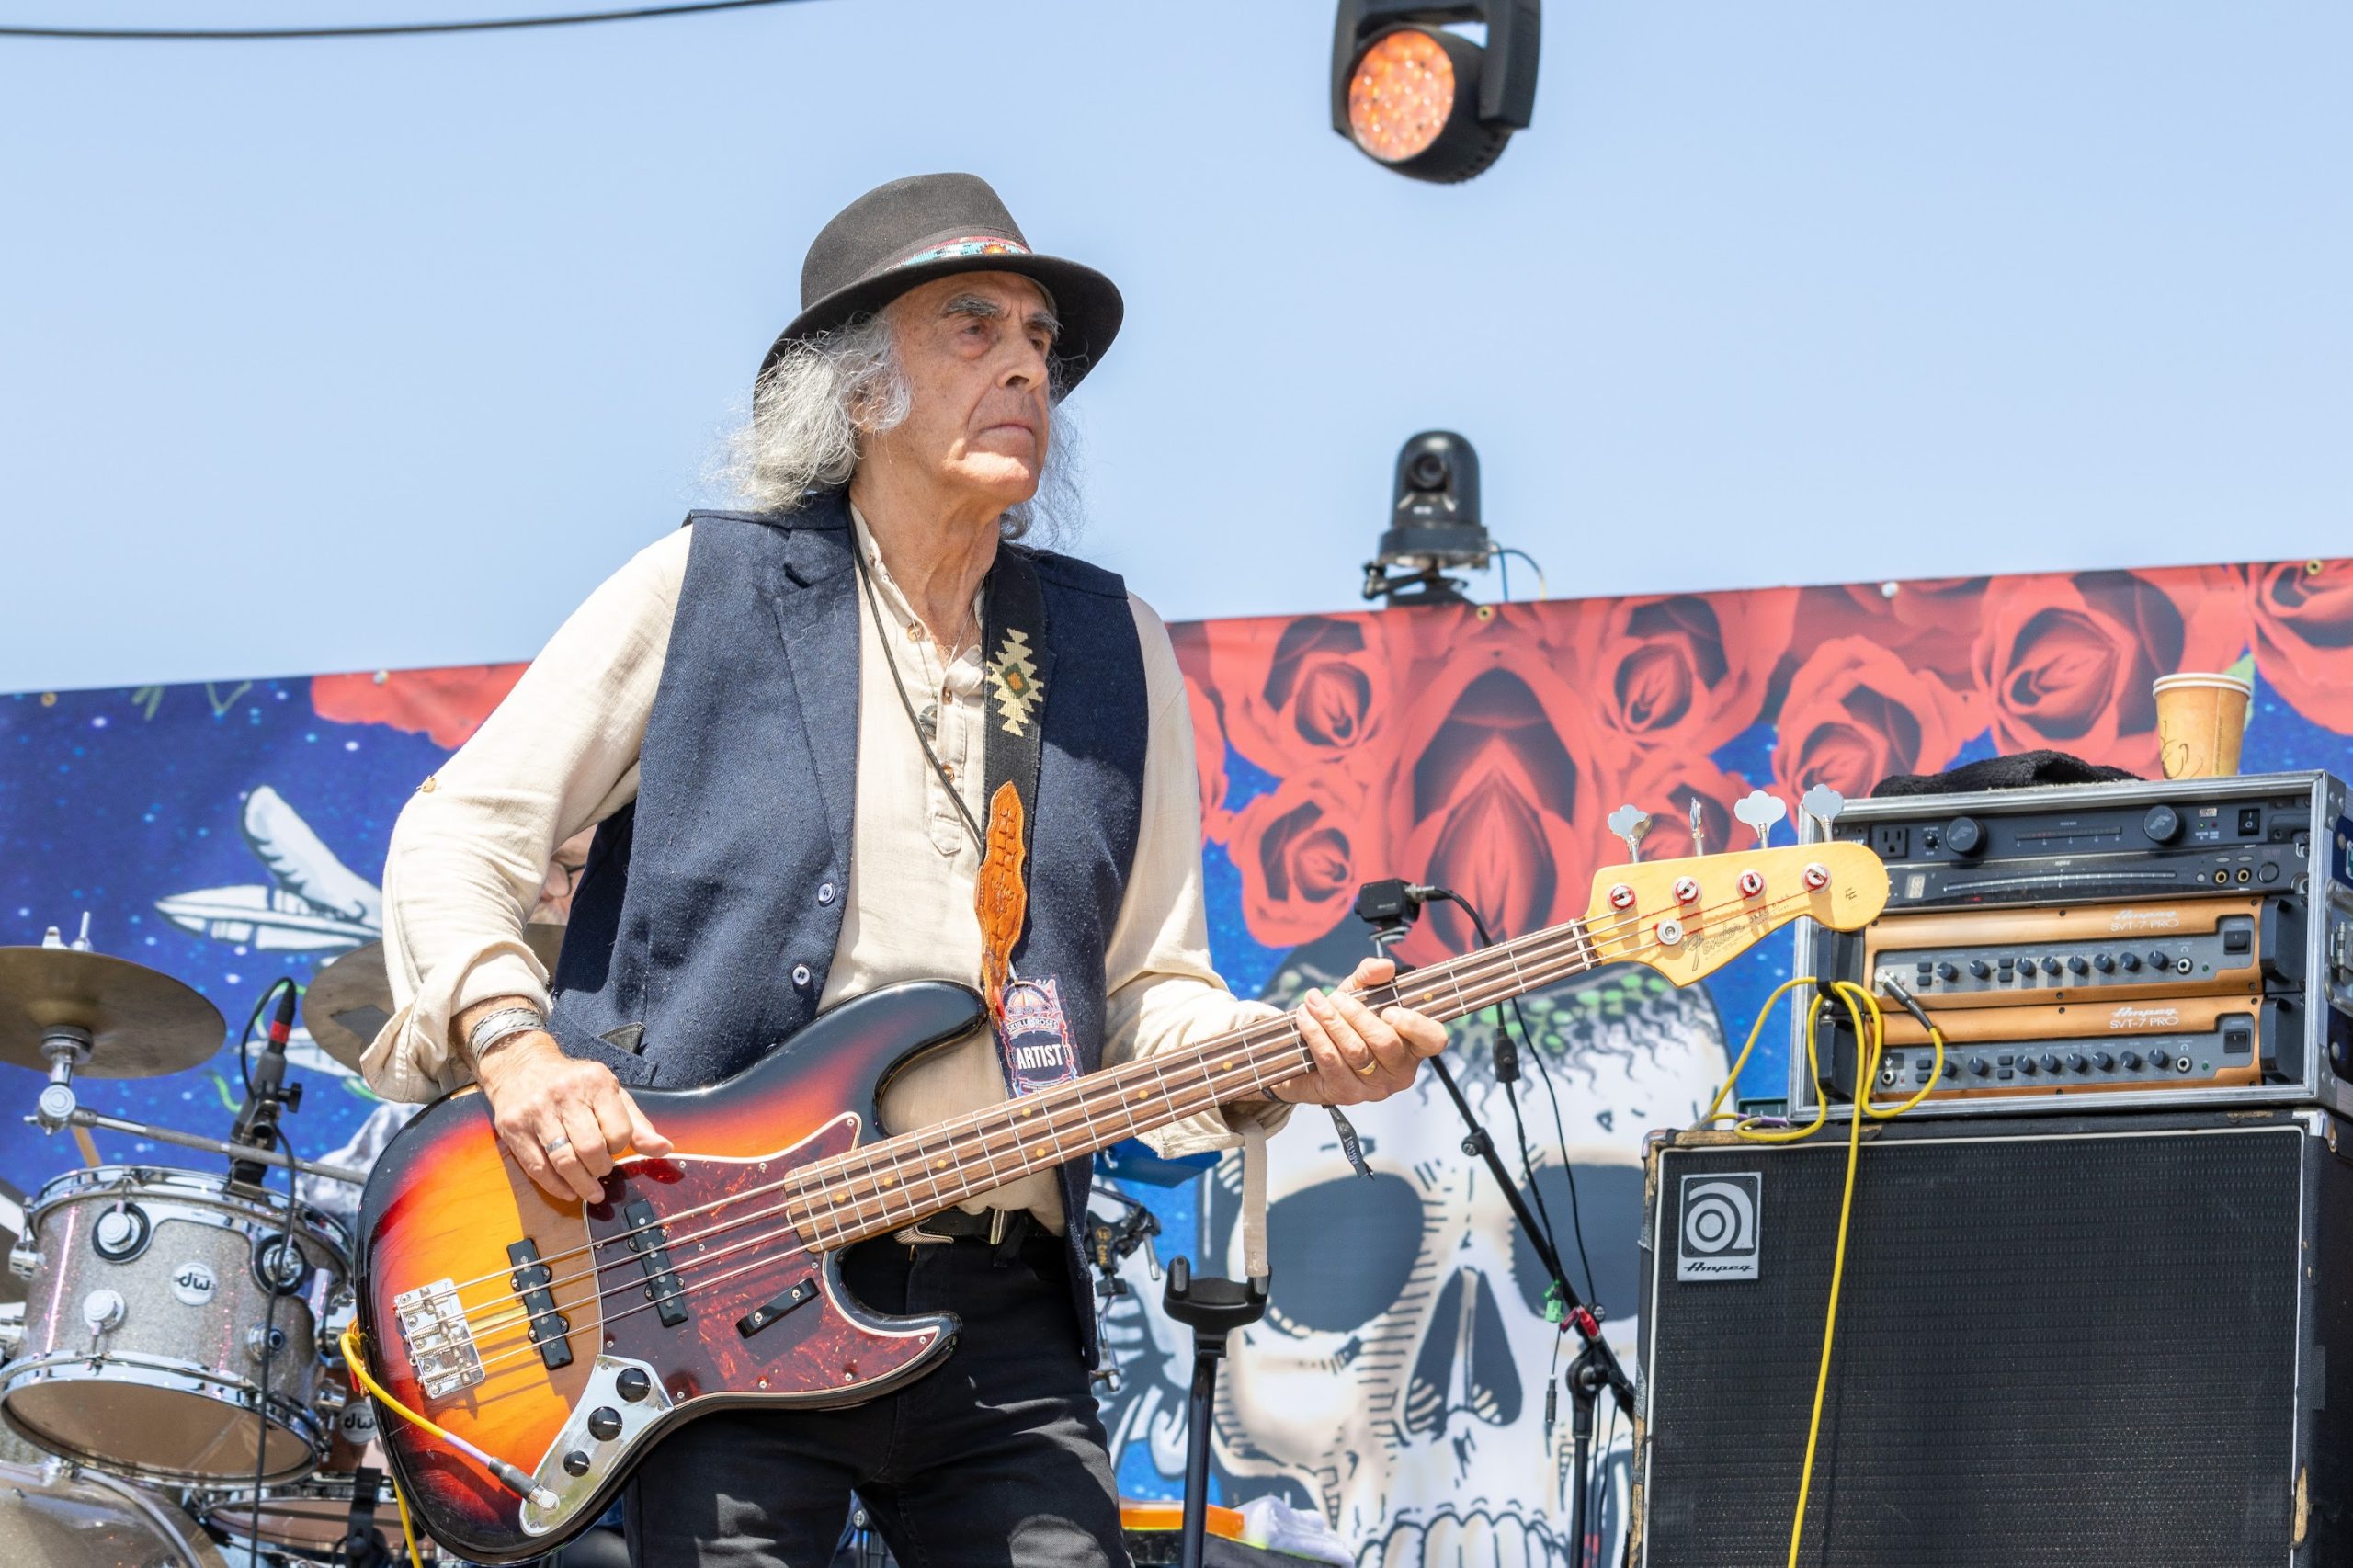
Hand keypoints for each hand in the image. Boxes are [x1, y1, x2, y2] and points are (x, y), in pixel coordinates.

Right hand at [473, 1031, 670, 1202]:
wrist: (521, 1065)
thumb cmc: (574, 1084)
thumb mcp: (610, 1093)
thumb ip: (637, 1123)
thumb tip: (665, 1149)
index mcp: (596, 1083)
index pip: (619, 1131)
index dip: (620, 1148)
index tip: (614, 1149)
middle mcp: (565, 1095)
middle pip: (590, 1149)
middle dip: (601, 1169)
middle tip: (602, 1173)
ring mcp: (537, 1111)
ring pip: (564, 1161)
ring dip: (581, 1185)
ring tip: (590, 1192)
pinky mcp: (514, 1128)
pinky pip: (537, 1168)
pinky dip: (556, 1186)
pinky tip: (567, 1190)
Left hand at [1273, 957, 1444, 1106]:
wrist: (1306, 1054)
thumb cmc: (1344, 1022)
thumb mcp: (1358, 994)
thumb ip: (1370, 976)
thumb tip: (1383, 966)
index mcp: (1413, 1045)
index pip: (1433, 1039)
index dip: (1415, 1025)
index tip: (1389, 1010)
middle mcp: (1400, 1071)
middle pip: (1386, 1042)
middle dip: (1356, 1014)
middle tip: (1334, 997)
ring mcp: (1374, 1087)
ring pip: (1356, 1051)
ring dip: (1331, 1021)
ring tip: (1313, 1002)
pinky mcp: (1346, 1094)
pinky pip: (1331, 1061)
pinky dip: (1316, 1035)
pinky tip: (1305, 1019)